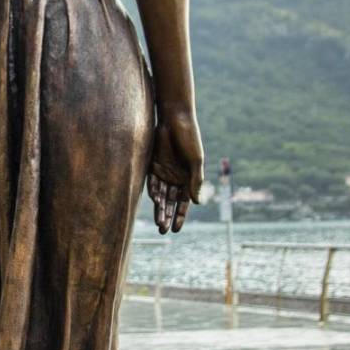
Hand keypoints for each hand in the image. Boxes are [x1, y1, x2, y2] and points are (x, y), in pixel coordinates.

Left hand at [147, 107, 204, 233]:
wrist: (175, 119)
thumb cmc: (189, 138)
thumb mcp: (195, 161)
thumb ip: (195, 181)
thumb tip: (197, 202)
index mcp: (189, 178)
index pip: (183, 203)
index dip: (180, 217)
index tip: (176, 230)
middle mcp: (176, 178)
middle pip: (170, 202)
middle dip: (167, 217)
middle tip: (163, 231)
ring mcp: (164, 172)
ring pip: (160, 196)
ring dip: (159, 209)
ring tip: (158, 223)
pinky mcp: (153, 165)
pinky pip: (152, 183)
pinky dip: (153, 193)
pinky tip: (154, 204)